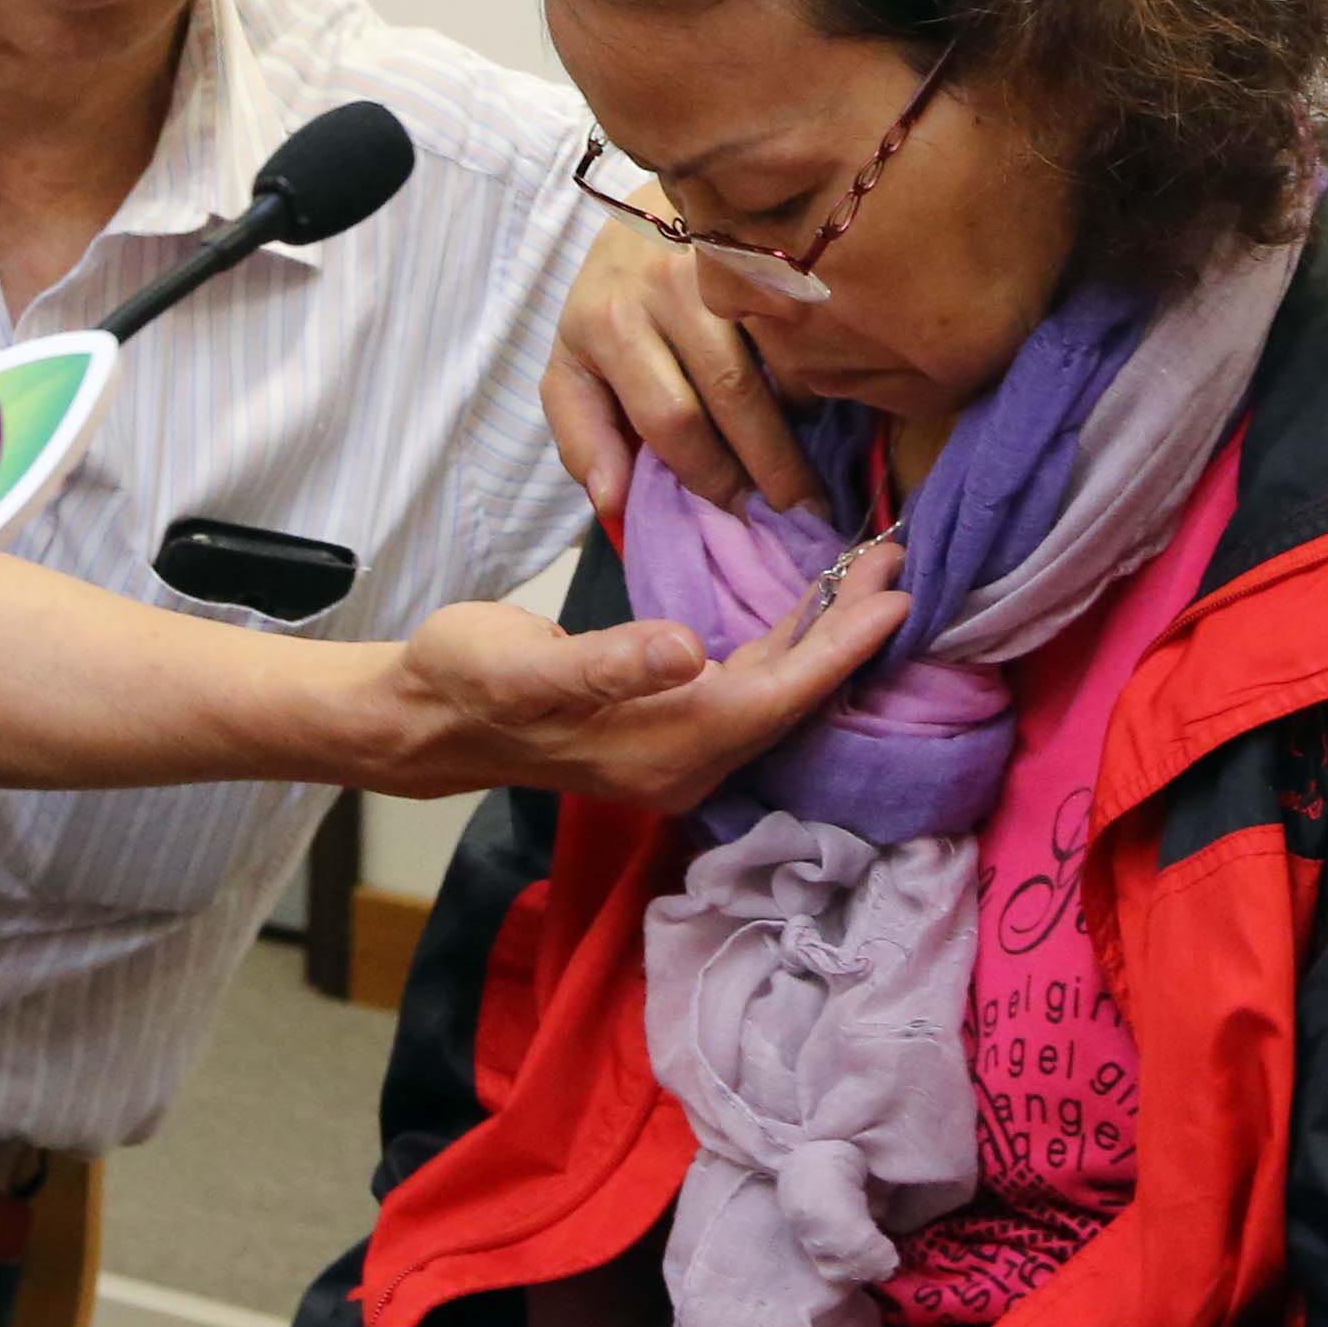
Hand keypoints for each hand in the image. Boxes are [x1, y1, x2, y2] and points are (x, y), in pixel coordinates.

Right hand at [358, 546, 904, 808]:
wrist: (425, 716)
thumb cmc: (469, 679)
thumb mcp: (527, 665)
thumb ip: (611, 663)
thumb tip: (688, 651)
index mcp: (664, 747)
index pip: (777, 697)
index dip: (838, 650)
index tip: (895, 598)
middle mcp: (686, 761)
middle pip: (790, 699)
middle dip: (848, 637)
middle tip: (901, 565)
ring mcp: (677, 748)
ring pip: (773, 693)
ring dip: (822, 639)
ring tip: (870, 577)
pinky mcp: (666, 724)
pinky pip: (747, 687)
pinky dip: (785, 646)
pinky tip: (804, 611)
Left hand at [546, 212, 823, 521]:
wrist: (647, 210)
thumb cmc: (612, 307)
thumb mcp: (574, 368)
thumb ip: (583, 436)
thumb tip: (611, 501)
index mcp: (606, 323)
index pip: (671, 420)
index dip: (711, 477)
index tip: (740, 515)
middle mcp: (661, 284)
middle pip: (733, 393)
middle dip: (773, 466)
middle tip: (800, 513)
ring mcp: (719, 257)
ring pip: (777, 354)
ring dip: (801, 421)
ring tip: (815, 468)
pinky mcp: (762, 242)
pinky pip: (803, 322)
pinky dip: (814, 370)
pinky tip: (813, 401)